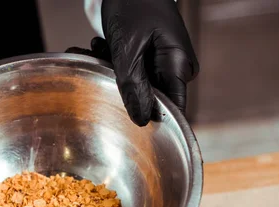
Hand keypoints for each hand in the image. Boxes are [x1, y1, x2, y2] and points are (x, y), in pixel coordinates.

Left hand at [95, 0, 198, 125]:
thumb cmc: (134, 3)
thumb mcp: (127, 48)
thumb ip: (133, 86)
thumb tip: (142, 120)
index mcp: (178, 66)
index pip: (174, 109)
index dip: (152, 120)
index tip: (126, 122)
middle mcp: (175, 68)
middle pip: (152, 98)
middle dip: (123, 88)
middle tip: (102, 67)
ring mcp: (163, 63)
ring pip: (138, 85)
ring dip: (114, 72)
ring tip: (100, 49)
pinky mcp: (150, 58)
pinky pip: (134, 72)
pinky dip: (115, 62)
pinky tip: (103, 47)